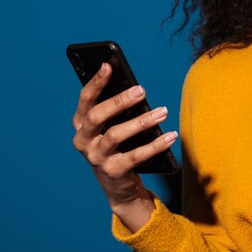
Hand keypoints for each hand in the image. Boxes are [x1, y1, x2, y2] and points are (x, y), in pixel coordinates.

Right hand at [71, 62, 178, 229]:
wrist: (119, 186)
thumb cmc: (118, 147)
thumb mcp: (112, 127)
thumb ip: (117, 110)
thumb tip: (135, 88)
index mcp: (81, 124)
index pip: (85, 100)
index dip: (95, 82)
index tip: (108, 65)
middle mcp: (83, 140)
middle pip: (97, 116)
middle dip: (119, 101)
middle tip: (141, 90)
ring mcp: (96, 158)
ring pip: (115, 135)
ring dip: (141, 122)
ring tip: (163, 111)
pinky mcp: (113, 172)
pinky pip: (135, 156)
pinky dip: (155, 145)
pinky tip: (170, 136)